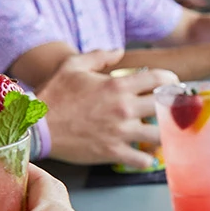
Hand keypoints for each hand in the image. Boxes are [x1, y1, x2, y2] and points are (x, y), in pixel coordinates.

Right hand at [35, 48, 175, 167]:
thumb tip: (119, 50)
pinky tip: (145, 155)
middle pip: (165, 106)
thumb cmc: (54, 95)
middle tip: (170, 108)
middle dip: (171, 106)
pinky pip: (142, 160)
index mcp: (117, 86)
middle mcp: (124, 109)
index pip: (159, 78)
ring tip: (159, 132)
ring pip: (159, 135)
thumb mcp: (73, 66)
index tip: (172, 84)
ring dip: (162, 134)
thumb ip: (99, 56)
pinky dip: (147, 159)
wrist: (37, 126)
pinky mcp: (112, 153)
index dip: (170, 80)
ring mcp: (120, 132)